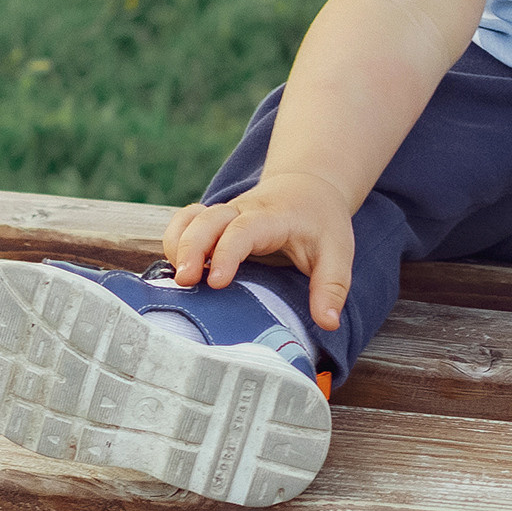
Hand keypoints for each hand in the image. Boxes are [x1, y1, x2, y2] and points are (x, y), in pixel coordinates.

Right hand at [160, 170, 356, 332]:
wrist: (309, 186)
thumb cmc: (321, 222)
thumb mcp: (337, 251)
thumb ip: (332, 286)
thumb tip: (328, 323)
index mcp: (272, 217)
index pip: (244, 228)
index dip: (226, 252)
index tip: (216, 281)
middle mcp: (243, 211)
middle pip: (208, 219)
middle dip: (191, 248)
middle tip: (184, 282)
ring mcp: (225, 214)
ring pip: (191, 219)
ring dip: (177, 244)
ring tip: (175, 280)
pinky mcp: (214, 221)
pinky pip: (185, 222)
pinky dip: (174, 240)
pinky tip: (175, 269)